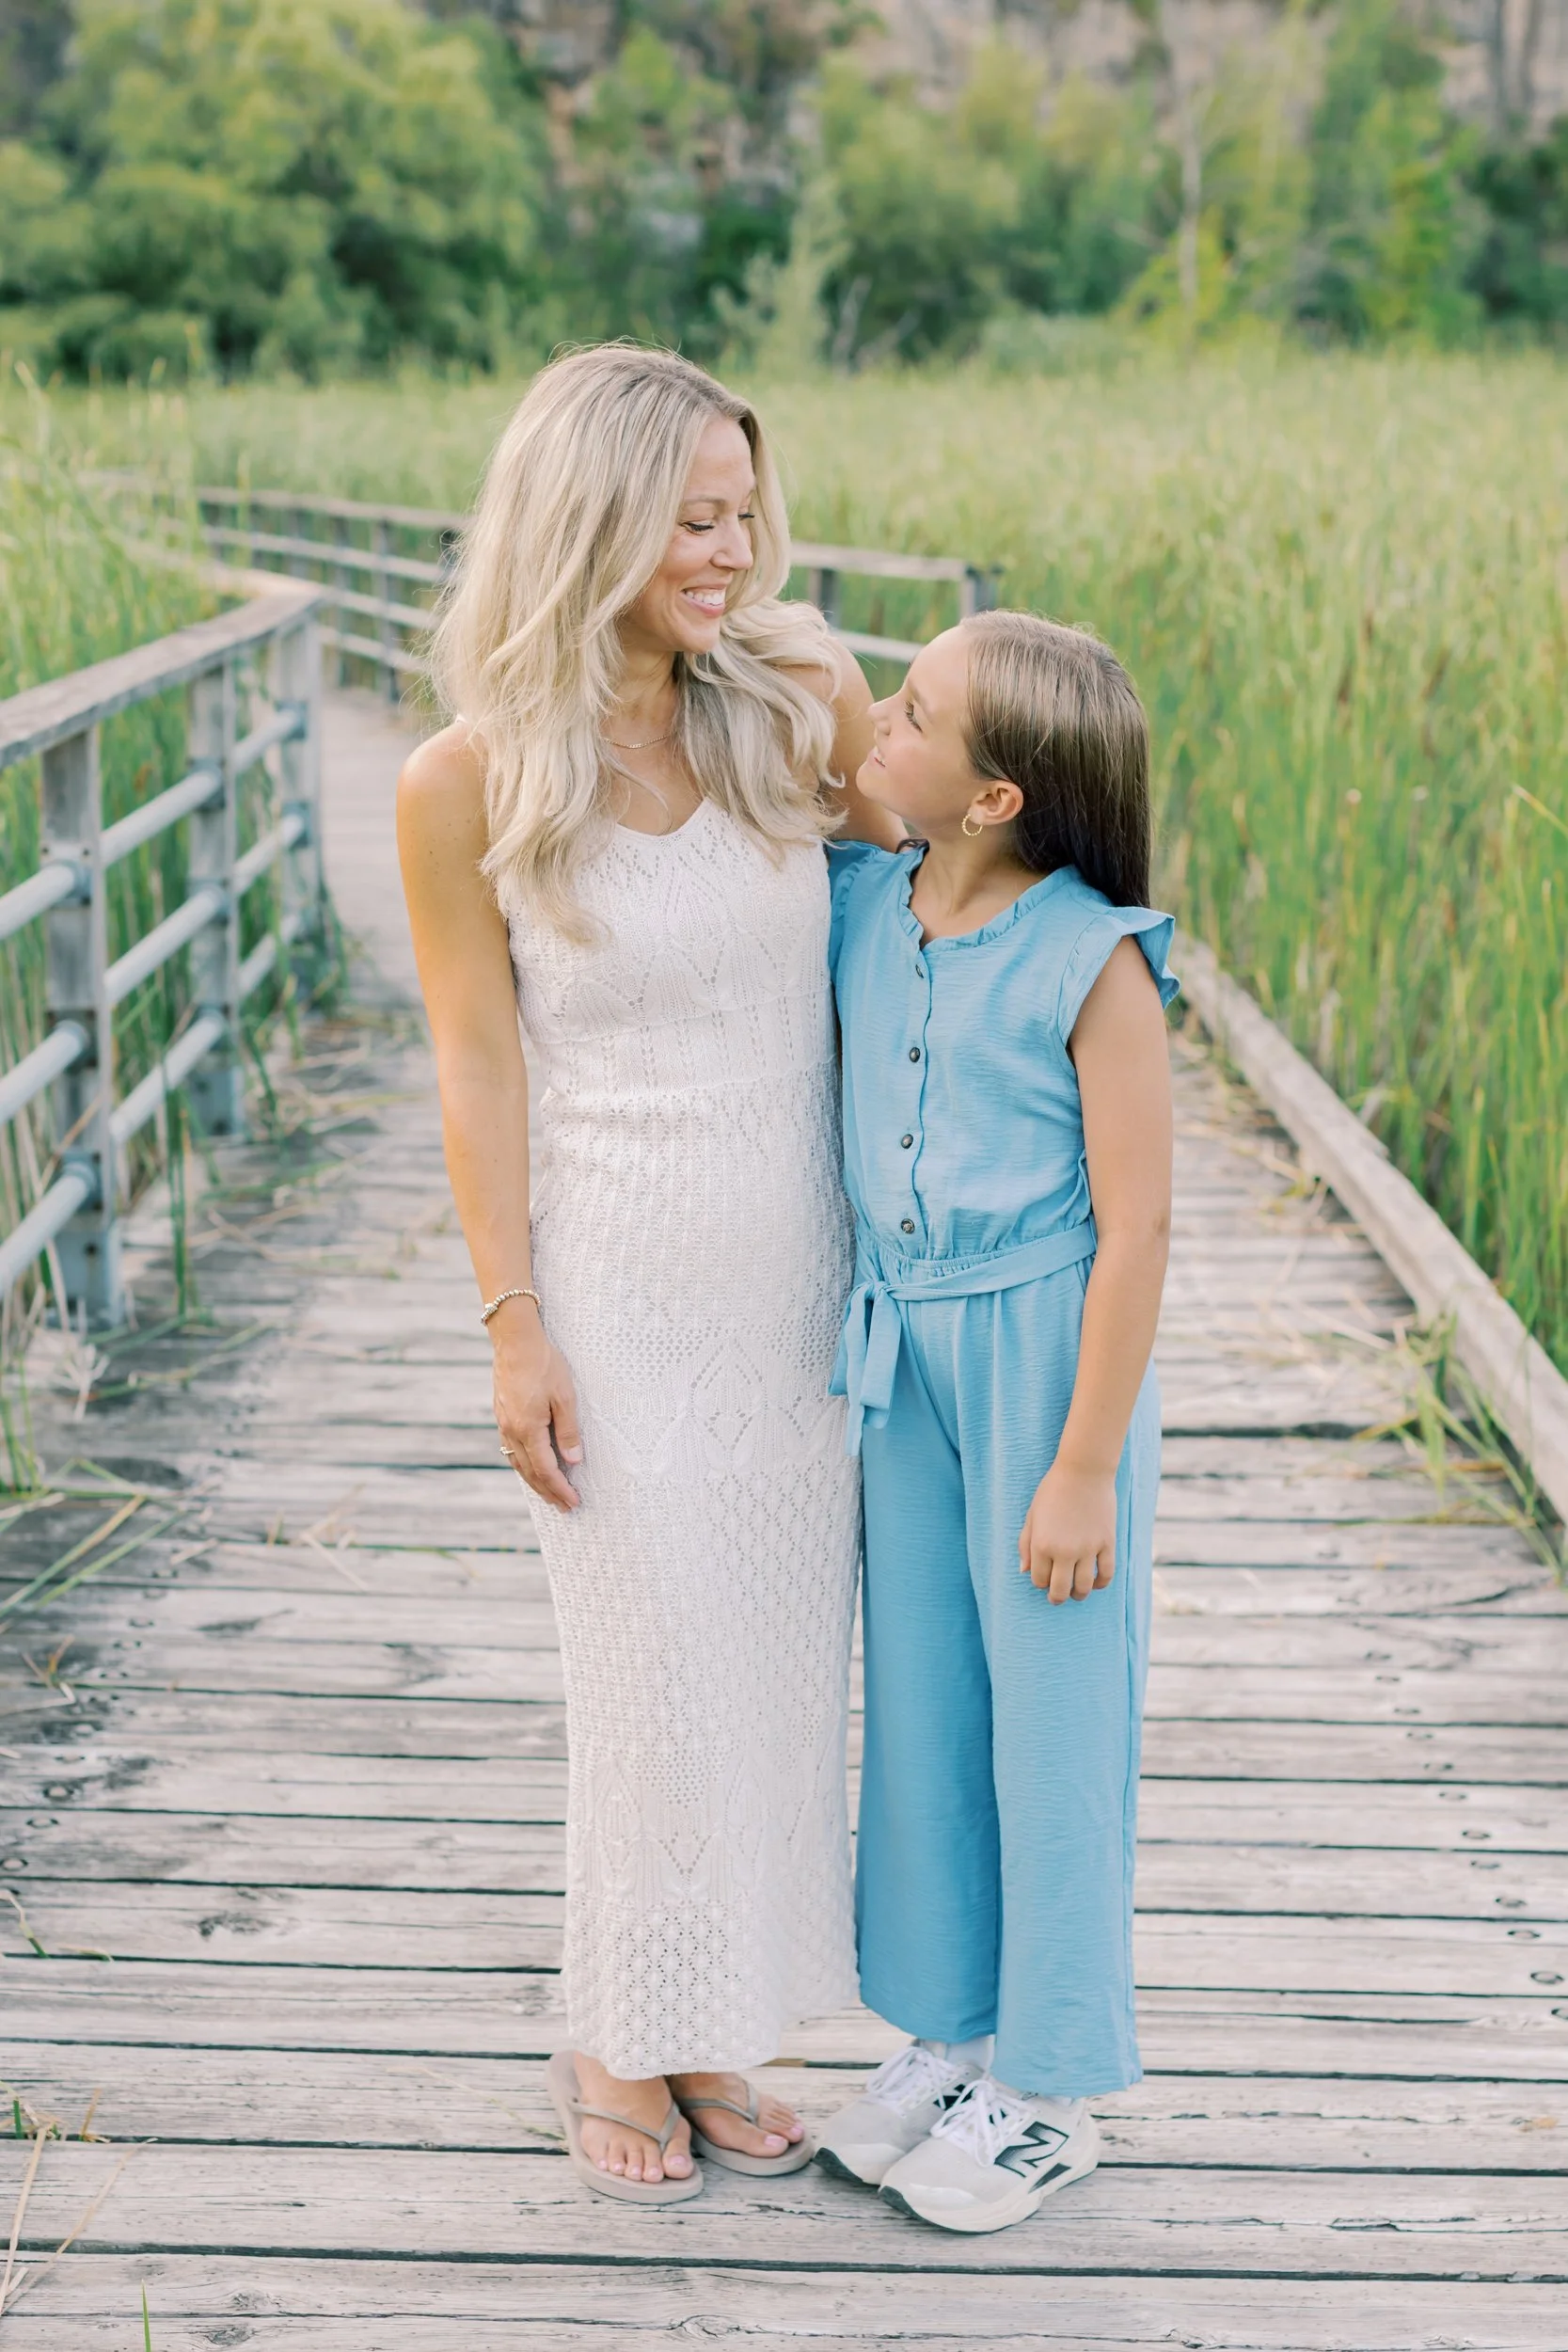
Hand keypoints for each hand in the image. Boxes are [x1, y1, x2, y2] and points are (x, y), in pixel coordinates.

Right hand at [491, 1302, 582, 1511]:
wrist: (515, 1341)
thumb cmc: (544, 1364)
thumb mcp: (565, 1396)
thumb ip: (568, 1431)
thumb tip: (574, 1460)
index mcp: (528, 1429)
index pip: (546, 1469)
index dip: (560, 1488)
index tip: (573, 1501)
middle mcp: (511, 1430)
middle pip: (530, 1472)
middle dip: (548, 1492)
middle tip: (564, 1507)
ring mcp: (503, 1423)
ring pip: (517, 1463)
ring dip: (534, 1481)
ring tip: (548, 1494)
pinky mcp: (502, 1415)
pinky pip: (511, 1449)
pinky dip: (523, 1464)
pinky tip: (530, 1466)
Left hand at [1018, 1462, 1116, 1602]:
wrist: (1084, 1472)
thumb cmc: (1053, 1491)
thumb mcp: (1032, 1515)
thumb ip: (1025, 1544)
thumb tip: (1024, 1571)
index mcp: (1042, 1545)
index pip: (1039, 1580)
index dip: (1040, 1582)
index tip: (1043, 1578)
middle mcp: (1064, 1551)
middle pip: (1060, 1590)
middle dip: (1057, 1597)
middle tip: (1057, 1597)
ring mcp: (1088, 1549)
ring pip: (1084, 1587)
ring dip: (1079, 1594)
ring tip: (1077, 1593)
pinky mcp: (1107, 1543)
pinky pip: (1107, 1574)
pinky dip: (1101, 1583)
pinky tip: (1095, 1583)